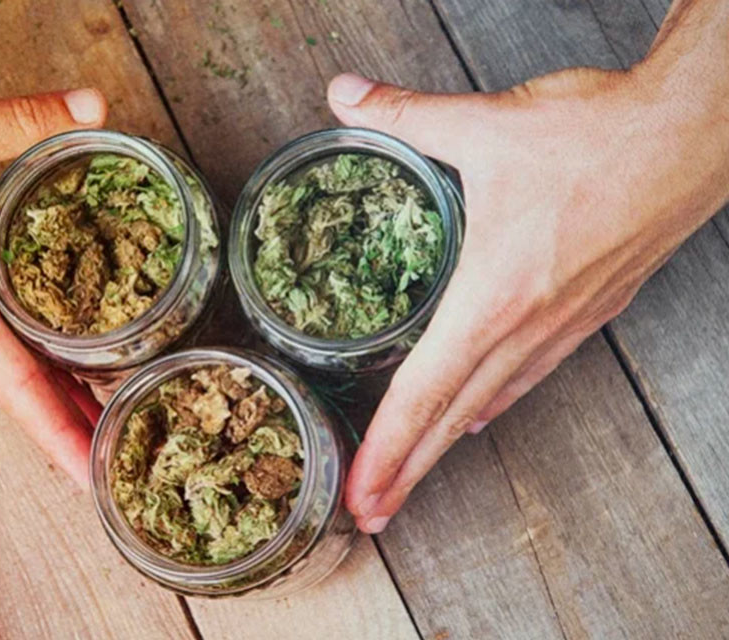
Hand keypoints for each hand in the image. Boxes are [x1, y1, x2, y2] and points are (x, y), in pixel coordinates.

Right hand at [0, 57, 105, 486]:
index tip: (89, 472)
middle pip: (20, 381)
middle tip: (123, 451)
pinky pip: (6, 318)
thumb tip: (91, 108)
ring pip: (14, 353)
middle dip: (69, 422)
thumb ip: (17, 122)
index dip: (53, 430)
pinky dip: (41, 339)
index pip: (10, 382)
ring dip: (59, 386)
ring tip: (111, 408)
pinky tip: (70, 338)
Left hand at [328, 62, 728, 531]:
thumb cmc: (597, 137)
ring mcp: (561, 329)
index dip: (386, 448)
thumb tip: (343, 94)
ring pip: (489, 405)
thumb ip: (404, 114)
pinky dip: (491, 404)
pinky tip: (477, 415)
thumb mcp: (485, 124)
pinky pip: (528, 377)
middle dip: (405, 472)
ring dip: (444, 448)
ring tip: (412, 480)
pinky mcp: (587, 315)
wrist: (690, 136)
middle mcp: (527, 328)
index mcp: (494, 297)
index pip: (423, 390)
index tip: (362, 492)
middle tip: (369, 514)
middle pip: (451, 419)